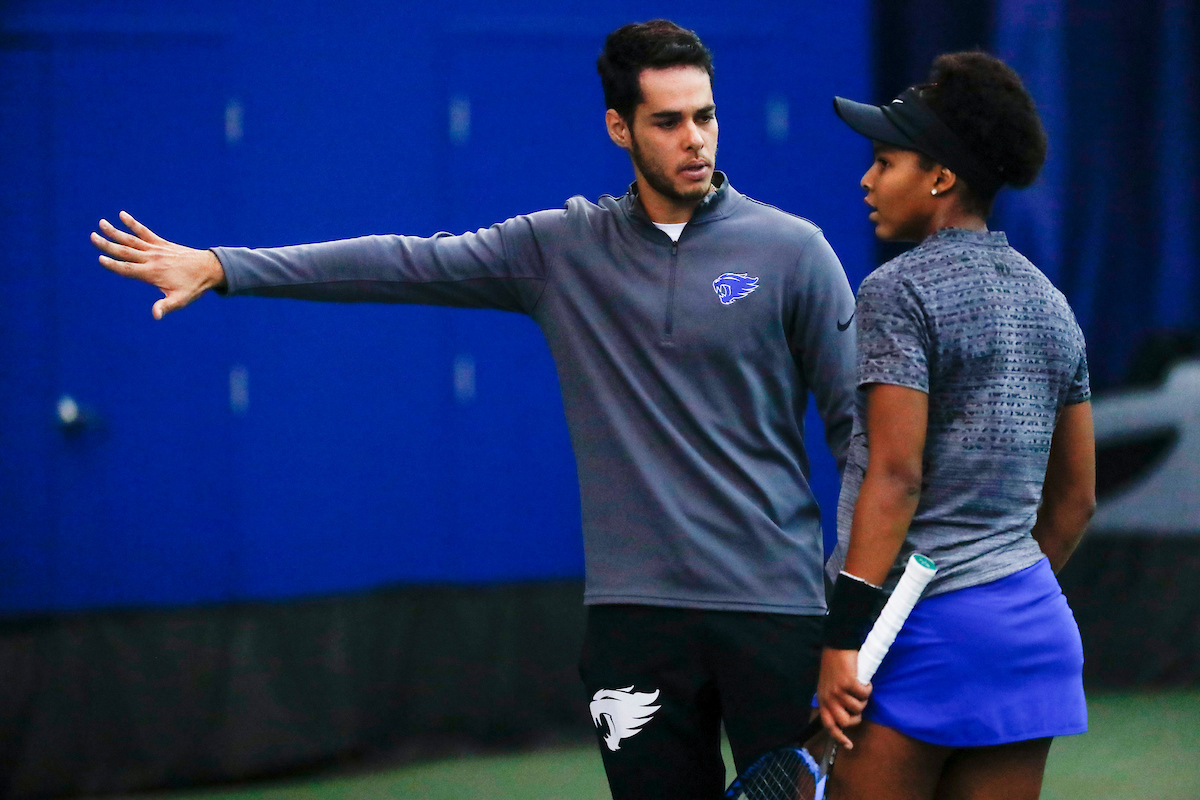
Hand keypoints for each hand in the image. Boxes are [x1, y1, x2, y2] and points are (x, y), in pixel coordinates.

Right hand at [91, 211, 225, 318]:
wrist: (210, 269)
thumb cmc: (194, 287)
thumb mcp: (180, 300)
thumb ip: (165, 306)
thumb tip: (156, 316)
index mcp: (152, 274)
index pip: (127, 269)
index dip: (113, 265)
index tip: (100, 258)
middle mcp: (151, 259)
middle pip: (125, 251)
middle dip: (108, 245)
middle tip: (92, 237)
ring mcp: (156, 249)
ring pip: (132, 239)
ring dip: (116, 232)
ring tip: (101, 223)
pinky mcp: (161, 243)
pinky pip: (144, 232)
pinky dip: (133, 224)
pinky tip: (122, 215)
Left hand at [817, 647, 870, 749]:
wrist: (838, 644)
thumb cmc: (835, 664)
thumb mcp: (829, 685)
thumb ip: (835, 699)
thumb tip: (847, 714)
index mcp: (823, 699)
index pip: (828, 724)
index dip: (839, 737)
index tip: (849, 745)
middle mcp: (829, 697)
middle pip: (845, 721)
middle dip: (856, 716)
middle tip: (859, 704)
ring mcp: (838, 690)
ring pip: (858, 708)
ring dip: (863, 699)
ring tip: (861, 687)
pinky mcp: (848, 682)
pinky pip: (864, 694)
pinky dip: (868, 688)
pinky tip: (865, 681)